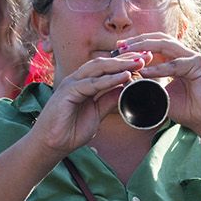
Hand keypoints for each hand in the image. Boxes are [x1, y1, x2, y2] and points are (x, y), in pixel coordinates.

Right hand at [28, 51, 143, 155]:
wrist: (52, 145)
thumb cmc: (70, 131)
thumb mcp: (97, 114)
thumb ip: (108, 101)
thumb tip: (125, 90)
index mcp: (84, 83)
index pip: (107, 68)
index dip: (126, 63)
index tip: (146, 61)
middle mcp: (78, 79)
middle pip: (105, 63)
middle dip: (126, 58)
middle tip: (147, 55)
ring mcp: (72, 84)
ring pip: (99, 69)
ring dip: (120, 64)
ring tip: (139, 62)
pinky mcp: (68, 92)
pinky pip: (92, 84)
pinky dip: (109, 79)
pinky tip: (125, 76)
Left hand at [129, 33, 200, 138]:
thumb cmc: (188, 109)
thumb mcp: (162, 96)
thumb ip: (147, 86)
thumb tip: (126, 82)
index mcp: (177, 58)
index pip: (155, 44)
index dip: (137, 44)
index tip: (117, 49)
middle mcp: (185, 54)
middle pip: (159, 39)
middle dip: (138, 41)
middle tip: (119, 46)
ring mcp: (193, 58)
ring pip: (166, 47)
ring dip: (145, 49)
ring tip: (128, 53)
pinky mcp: (199, 66)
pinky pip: (175, 65)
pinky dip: (159, 69)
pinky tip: (144, 72)